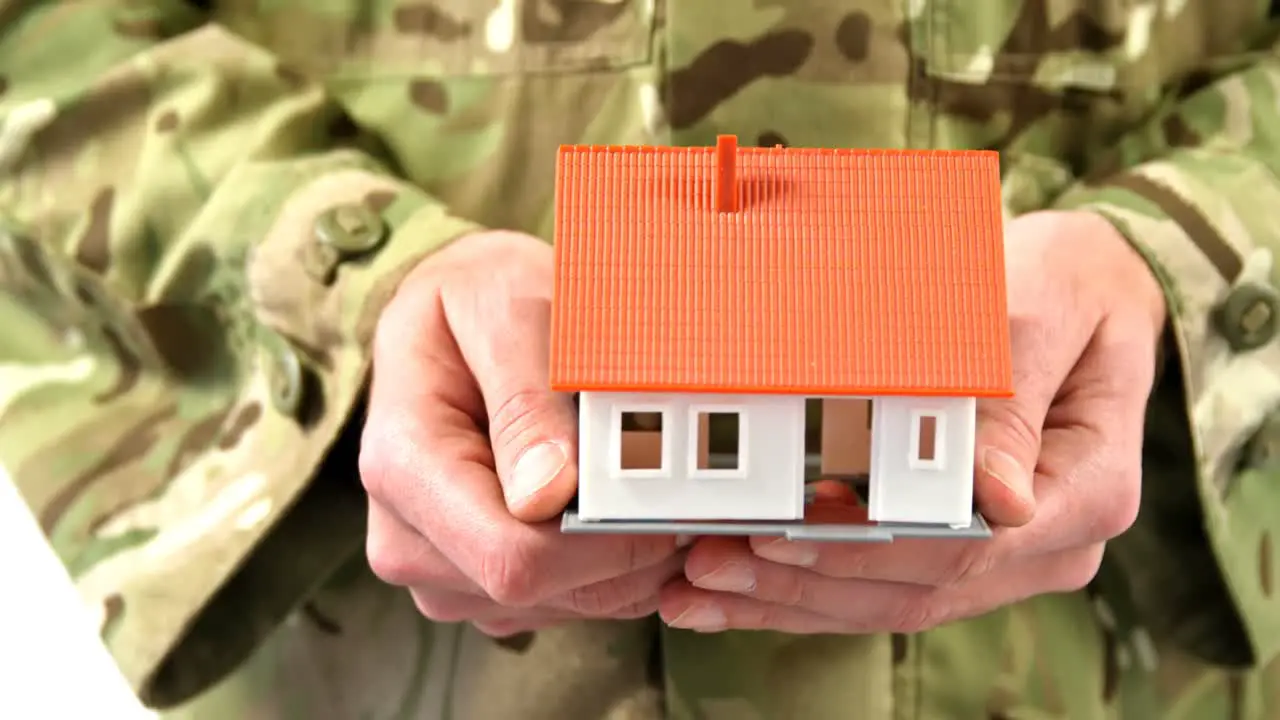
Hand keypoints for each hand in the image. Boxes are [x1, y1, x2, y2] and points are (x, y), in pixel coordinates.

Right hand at [360, 230, 685, 636]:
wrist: (453, 315)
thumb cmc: (478, 299)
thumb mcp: (505, 308)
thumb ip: (528, 398)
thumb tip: (547, 495)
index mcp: (402, 466)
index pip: (513, 557)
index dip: (605, 543)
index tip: (670, 497)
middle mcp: (405, 538)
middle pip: (541, 590)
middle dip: (625, 547)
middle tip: (678, 478)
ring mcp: (438, 572)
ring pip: (563, 605)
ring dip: (627, 559)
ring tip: (648, 478)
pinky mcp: (474, 586)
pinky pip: (563, 604)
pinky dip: (611, 567)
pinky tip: (623, 505)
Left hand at [657, 210, 1166, 633]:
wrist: (1088, 285)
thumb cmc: (1068, 283)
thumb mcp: (1045, 310)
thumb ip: (1013, 403)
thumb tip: (996, 500)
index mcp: (1087, 490)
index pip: (965, 547)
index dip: (862, 549)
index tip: (778, 537)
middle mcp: (1052, 543)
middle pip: (916, 590)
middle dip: (802, 585)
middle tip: (705, 567)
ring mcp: (1009, 556)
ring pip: (889, 602)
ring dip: (789, 600)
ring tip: (697, 590)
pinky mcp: (966, 550)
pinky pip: (882, 585)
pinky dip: (805, 589)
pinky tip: (736, 592)